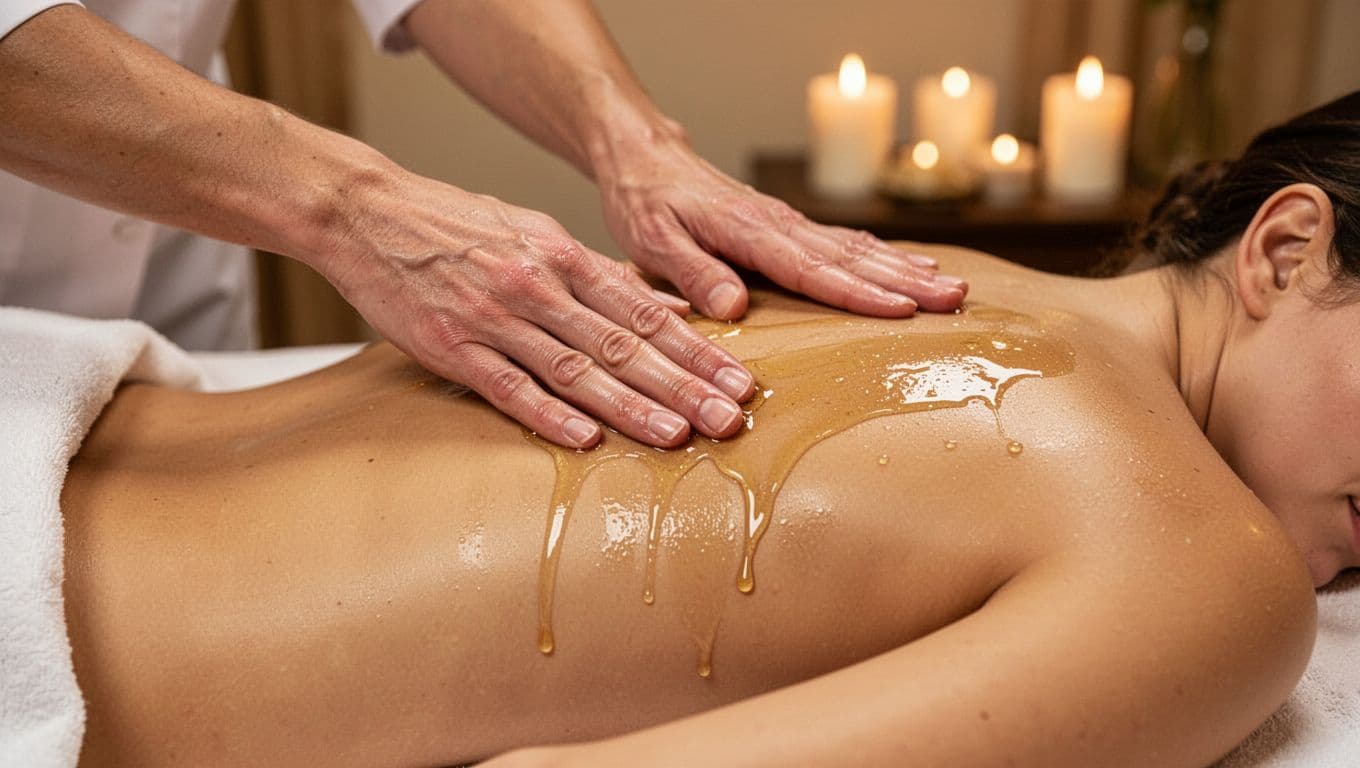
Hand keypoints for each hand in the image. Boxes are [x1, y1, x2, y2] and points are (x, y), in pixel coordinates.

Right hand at [317, 168, 754, 449]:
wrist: (367, 210)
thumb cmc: (457, 224)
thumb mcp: (536, 232)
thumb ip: (604, 275)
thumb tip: (673, 309)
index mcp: (563, 257)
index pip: (645, 311)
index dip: (697, 350)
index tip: (739, 380)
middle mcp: (538, 286)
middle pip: (623, 343)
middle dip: (683, 384)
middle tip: (729, 418)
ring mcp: (494, 318)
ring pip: (575, 368)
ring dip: (630, 404)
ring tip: (678, 435)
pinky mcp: (450, 347)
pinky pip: (507, 385)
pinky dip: (547, 412)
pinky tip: (585, 437)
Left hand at [598, 132, 967, 319]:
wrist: (646, 159)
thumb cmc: (645, 203)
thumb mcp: (652, 242)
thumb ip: (692, 273)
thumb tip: (733, 306)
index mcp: (749, 233)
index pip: (813, 269)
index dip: (858, 293)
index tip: (901, 309)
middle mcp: (780, 225)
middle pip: (853, 258)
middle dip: (906, 281)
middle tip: (954, 298)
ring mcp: (789, 224)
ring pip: (858, 248)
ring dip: (907, 269)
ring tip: (952, 287)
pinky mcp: (789, 226)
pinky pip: (846, 242)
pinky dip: (884, 255)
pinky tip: (915, 266)